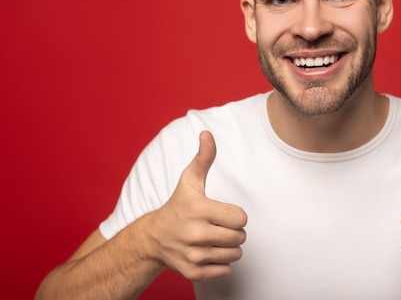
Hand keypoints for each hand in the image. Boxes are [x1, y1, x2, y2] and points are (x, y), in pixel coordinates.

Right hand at [146, 131, 247, 280]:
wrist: (153, 237)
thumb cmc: (178, 205)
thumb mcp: (189, 179)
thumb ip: (203, 157)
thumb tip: (207, 134)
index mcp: (199, 209)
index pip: (241, 218)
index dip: (235, 215)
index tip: (222, 213)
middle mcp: (195, 234)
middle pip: (240, 237)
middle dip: (234, 232)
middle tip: (218, 226)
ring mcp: (193, 255)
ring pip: (235, 255)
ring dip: (229, 248)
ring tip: (213, 239)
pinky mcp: (192, 272)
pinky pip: (225, 271)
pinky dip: (221, 264)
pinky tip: (208, 252)